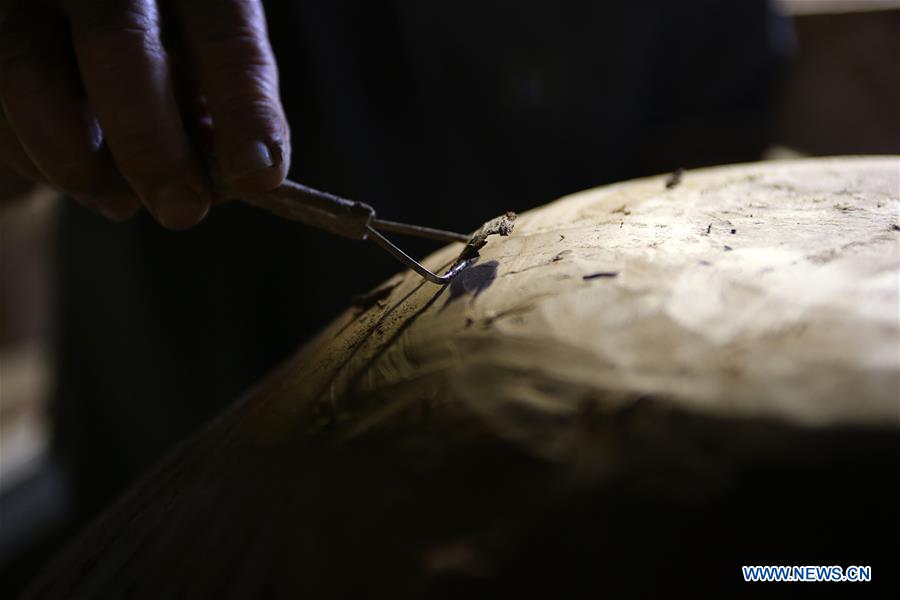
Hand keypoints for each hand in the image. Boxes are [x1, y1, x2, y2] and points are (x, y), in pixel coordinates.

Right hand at [0, 0, 289, 228]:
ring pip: (32, 72)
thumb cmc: (158, 74)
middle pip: (119, 43)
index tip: (257, 176)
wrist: (66, 55)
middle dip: (152, 145)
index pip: (223, 33)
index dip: (244, 108)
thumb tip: (239, 177)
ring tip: (120, 204)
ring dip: (79, 161)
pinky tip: (80, 182)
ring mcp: (25, 0)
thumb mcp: (202, 85)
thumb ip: (220, 119)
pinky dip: (38, 161)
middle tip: (182, 212)